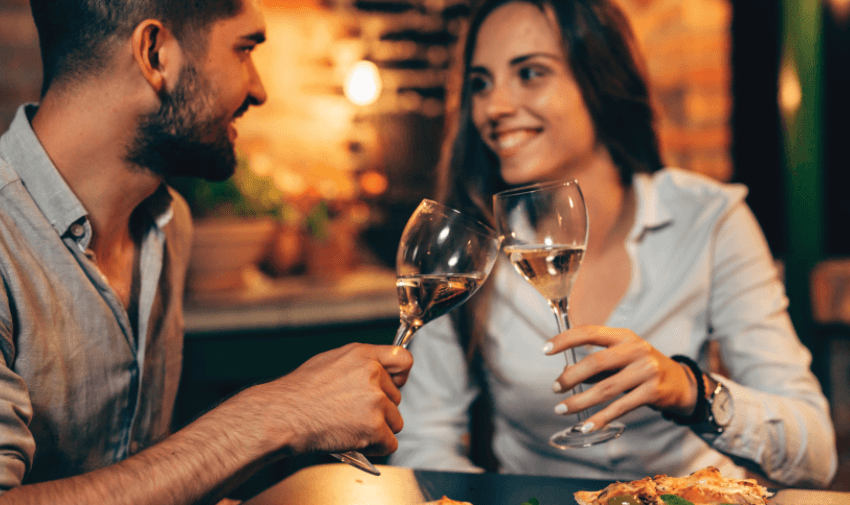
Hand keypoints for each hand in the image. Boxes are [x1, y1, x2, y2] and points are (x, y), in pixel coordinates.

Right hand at [243, 343, 413, 456]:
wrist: (283, 416)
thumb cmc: (299, 393)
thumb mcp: (331, 362)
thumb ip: (359, 365)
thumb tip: (376, 372)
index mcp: (363, 355)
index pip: (403, 360)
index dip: (400, 376)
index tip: (395, 384)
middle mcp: (373, 374)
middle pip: (396, 398)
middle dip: (380, 409)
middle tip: (352, 414)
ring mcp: (375, 401)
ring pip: (395, 422)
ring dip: (377, 429)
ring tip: (350, 427)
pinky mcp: (375, 427)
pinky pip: (389, 443)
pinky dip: (374, 448)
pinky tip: (353, 440)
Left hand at [544, 325, 697, 430]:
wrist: (681, 382)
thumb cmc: (643, 367)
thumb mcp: (623, 356)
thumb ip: (597, 363)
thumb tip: (564, 374)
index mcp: (624, 336)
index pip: (589, 332)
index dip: (565, 340)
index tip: (545, 350)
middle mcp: (636, 350)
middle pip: (596, 362)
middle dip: (571, 376)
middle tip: (555, 387)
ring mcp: (646, 370)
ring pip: (606, 388)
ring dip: (580, 400)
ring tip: (562, 408)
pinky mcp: (652, 392)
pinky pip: (620, 407)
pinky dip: (600, 418)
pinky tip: (586, 425)